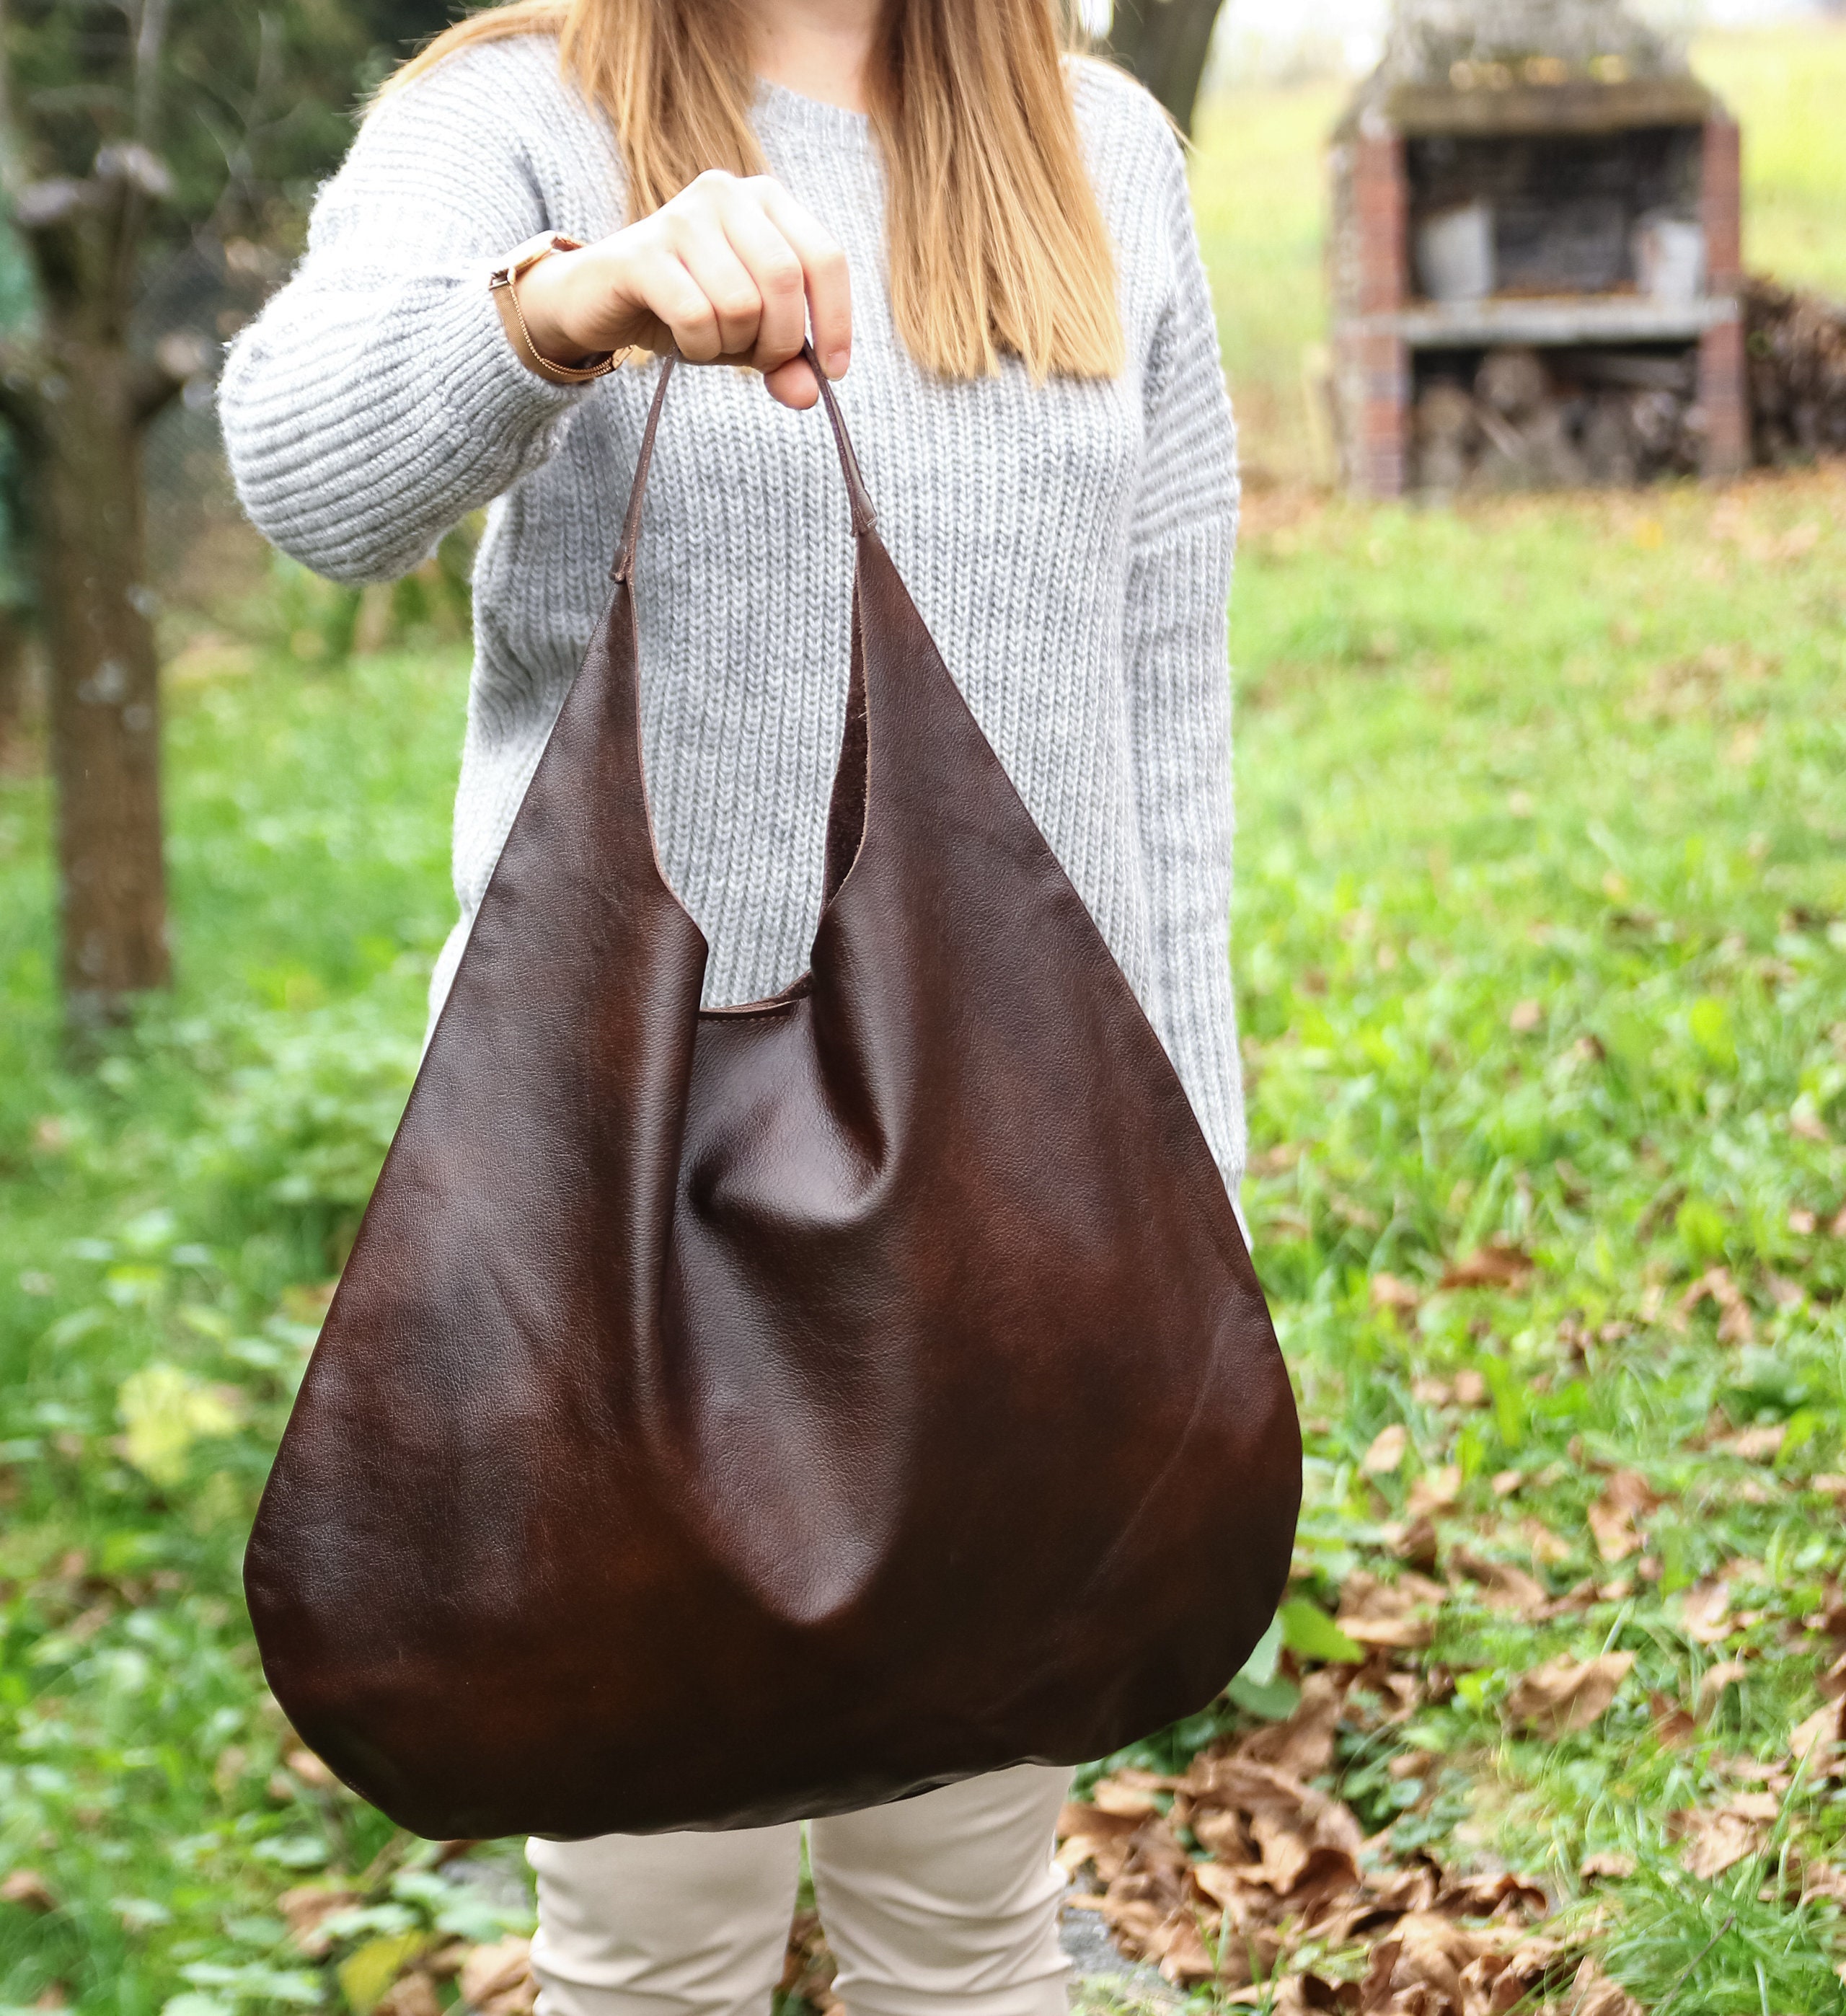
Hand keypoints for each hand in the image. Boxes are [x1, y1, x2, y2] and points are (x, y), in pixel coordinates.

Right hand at [515, 172, 851, 408]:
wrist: (599, 299)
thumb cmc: (689, 307)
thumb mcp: (750, 335)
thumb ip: (788, 362)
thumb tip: (810, 394)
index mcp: (765, 199)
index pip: (825, 258)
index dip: (836, 322)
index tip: (832, 373)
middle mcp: (726, 193)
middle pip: (785, 281)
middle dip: (780, 340)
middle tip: (759, 360)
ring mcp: (681, 217)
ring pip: (741, 304)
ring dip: (732, 345)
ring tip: (711, 340)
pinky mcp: (641, 253)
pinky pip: (696, 316)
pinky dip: (698, 346)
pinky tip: (686, 341)